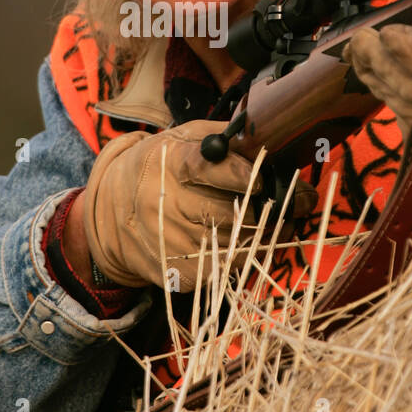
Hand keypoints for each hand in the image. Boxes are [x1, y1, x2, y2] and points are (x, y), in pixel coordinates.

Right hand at [82, 119, 316, 290]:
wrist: (112, 212)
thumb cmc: (162, 168)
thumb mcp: (184, 139)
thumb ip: (225, 138)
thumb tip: (274, 140)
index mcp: (170, 164)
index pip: (211, 169)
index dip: (247, 174)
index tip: (272, 177)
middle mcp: (166, 204)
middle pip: (233, 213)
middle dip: (274, 209)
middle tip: (299, 202)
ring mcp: (170, 243)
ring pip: (236, 246)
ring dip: (268, 235)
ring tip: (283, 223)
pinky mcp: (175, 273)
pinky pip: (225, 269)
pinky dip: (246, 257)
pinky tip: (252, 242)